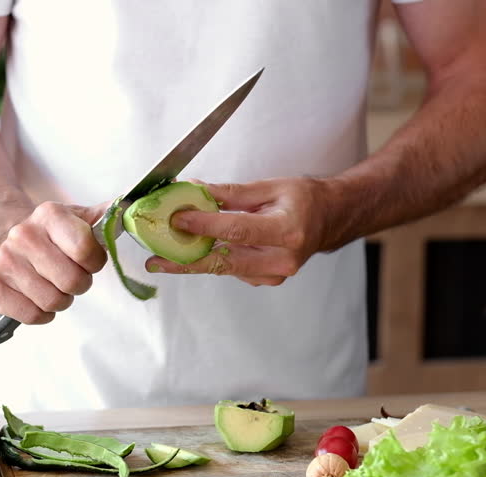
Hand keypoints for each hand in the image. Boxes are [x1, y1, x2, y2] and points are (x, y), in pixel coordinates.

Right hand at [0, 201, 107, 323]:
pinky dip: (42, 314)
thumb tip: (131, 210)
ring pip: (53, 301)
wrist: (8, 239)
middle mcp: (23, 235)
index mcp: (49, 215)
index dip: (95, 262)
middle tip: (72, 277)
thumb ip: (107, 218)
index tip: (90, 261)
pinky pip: (31, 315)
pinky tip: (39, 298)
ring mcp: (4, 261)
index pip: (85, 250)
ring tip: (55, 286)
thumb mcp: (79, 219)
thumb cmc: (53, 236)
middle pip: (71, 281)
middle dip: (79, 284)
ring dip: (61, 300)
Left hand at [145, 178, 326, 285]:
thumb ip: (230, 193)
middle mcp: (282, 259)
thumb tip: (195, 191)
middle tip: (156, 260)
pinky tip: (195, 250)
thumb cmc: (305, 200)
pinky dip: (212, 259)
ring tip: (164, 253)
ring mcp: (274, 274)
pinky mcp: (266, 280)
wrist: (329, 220)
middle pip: (225, 261)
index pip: (237, 231)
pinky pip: (232, 270)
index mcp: (287, 231)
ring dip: (193, 260)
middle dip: (186, 260)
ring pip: (224, 269)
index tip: (177, 220)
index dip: (203, 226)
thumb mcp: (270, 187)